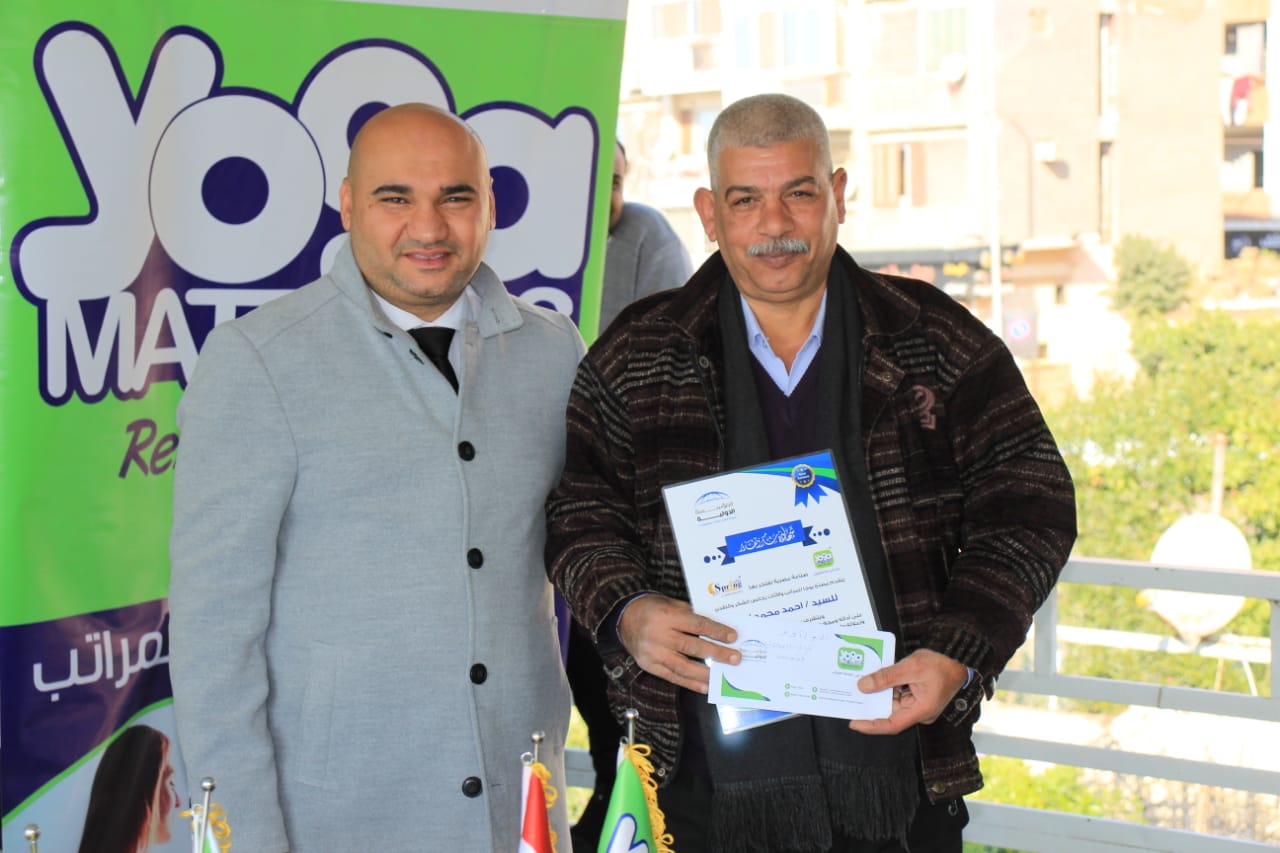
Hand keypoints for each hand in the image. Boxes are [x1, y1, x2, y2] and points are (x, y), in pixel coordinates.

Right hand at [617, 594, 738, 693]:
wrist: (623, 618)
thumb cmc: (652, 608)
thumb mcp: (671, 604)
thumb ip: (691, 616)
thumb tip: (715, 630)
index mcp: (667, 616)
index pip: (697, 625)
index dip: (716, 631)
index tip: (732, 637)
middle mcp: (659, 635)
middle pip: (693, 647)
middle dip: (717, 654)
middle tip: (735, 658)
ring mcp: (653, 653)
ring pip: (683, 666)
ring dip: (705, 673)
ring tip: (722, 676)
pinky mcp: (649, 665)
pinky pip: (672, 676)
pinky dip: (689, 683)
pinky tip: (704, 685)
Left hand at [847, 649, 967, 734]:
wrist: (959, 656)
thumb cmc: (942, 662)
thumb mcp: (910, 667)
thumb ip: (886, 677)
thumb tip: (864, 686)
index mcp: (921, 710)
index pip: (892, 724)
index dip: (871, 726)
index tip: (854, 722)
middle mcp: (919, 711)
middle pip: (890, 714)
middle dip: (871, 706)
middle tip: (851, 699)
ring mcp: (919, 704)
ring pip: (893, 703)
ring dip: (878, 695)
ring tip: (859, 686)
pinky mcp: (917, 696)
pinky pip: (898, 695)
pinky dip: (887, 688)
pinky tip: (874, 680)